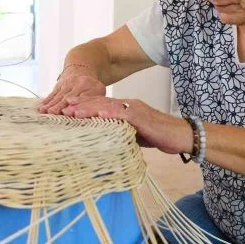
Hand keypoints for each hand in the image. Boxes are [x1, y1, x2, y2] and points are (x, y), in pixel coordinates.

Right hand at [38, 67, 105, 113]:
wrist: (82, 72)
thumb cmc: (92, 89)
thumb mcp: (99, 93)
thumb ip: (94, 103)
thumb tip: (88, 115)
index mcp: (94, 88)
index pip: (85, 99)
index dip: (78, 106)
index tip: (71, 113)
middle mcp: (81, 84)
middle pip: (69, 97)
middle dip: (60, 106)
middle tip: (53, 113)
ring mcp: (69, 83)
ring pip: (59, 96)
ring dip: (51, 104)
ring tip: (44, 111)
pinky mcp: (60, 84)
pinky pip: (53, 94)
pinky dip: (46, 101)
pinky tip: (41, 107)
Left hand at [61, 97, 192, 154]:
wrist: (182, 136)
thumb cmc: (161, 136)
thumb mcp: (136, 135)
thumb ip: (122, 133)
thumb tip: (107, 140)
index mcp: (126, 109)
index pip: (102, 106)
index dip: (85, 106)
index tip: (68, 109)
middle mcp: (129, 105)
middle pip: (101, 103)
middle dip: (81, 105)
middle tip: (63, 108)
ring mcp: (135, 109)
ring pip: (108, 106)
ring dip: (89, 108)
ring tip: (73, 111)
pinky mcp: (142, 117)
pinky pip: (123, 114)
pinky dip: (110, 114)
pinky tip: (98, 115)